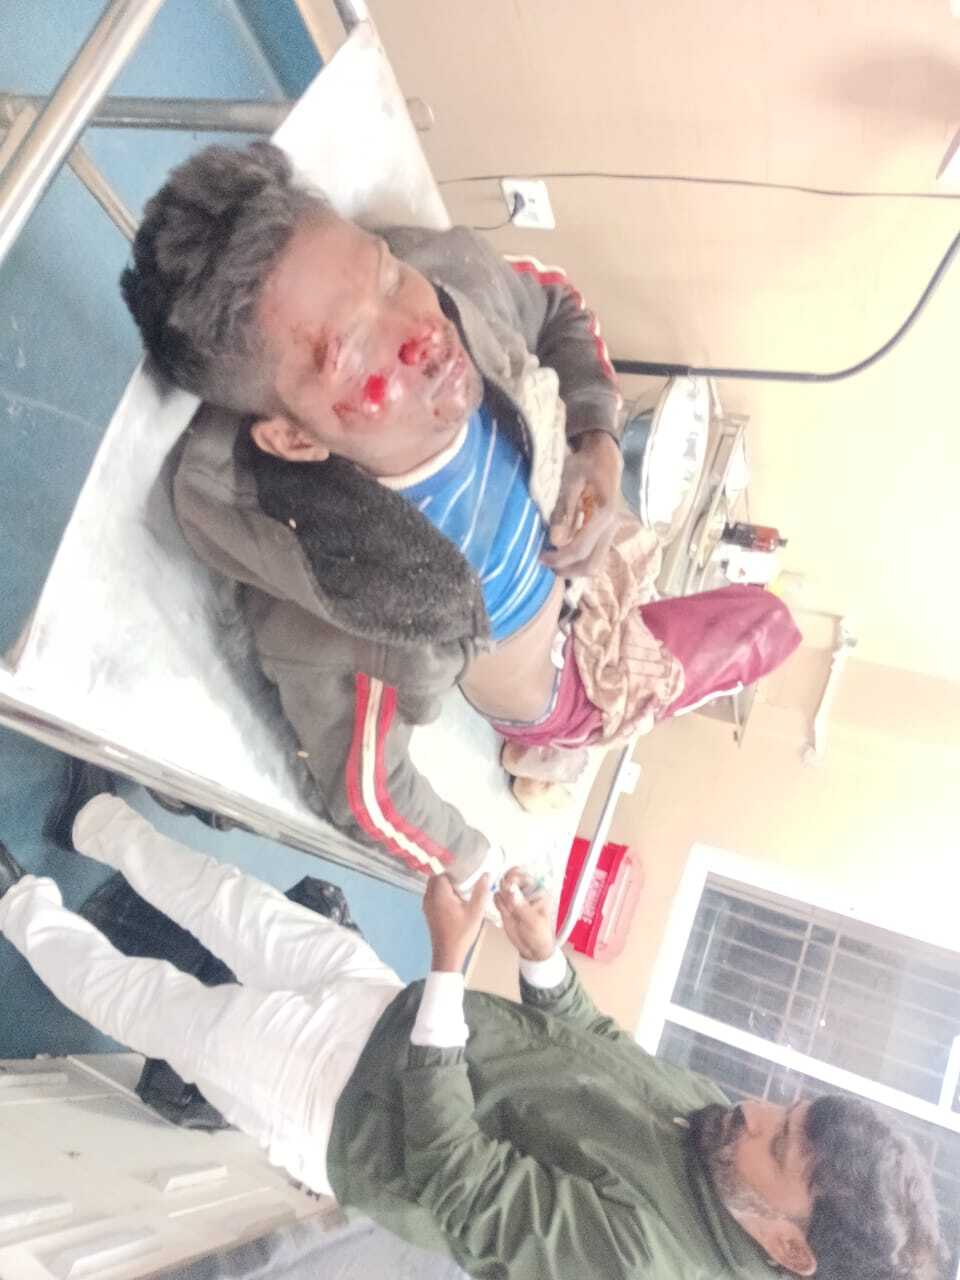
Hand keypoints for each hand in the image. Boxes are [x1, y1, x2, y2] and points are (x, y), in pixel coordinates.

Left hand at [423, 873, 490, 971]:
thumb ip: (481, 891)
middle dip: (448, 876)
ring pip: (433, 887)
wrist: (448, 953)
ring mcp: (427, 905)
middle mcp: (429, 897)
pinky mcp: (428, 912)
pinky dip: (441, 894)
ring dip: (444, 885)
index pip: (442, 872)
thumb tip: (486, 875)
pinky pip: (432, 896)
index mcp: (439, 894)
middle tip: (464, 879)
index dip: (453, 869)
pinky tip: (454, 900)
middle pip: (435, 877)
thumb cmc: (461, 933)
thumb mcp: (475, 911)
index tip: (464, 869)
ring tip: (460, 889)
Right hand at [493, 868, 556, 961]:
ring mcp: (514, 897)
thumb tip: (511, 888)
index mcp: (537, 889)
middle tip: (509, 899)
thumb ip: (521, 905)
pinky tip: (506, 913)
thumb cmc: (540, 934)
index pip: (523, 874)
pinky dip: (498, 904)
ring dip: (503, 898)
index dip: (514, 877)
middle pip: (510, 876)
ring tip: (511, 911)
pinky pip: (496, 897)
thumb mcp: (532, 921)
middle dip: (506, 887)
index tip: (509, 886)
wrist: (532, 949)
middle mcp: (525, 890)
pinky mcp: (505, 904)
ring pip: (501, 886)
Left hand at [541, 431, 621, 578]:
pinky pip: (596, 554)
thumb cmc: (586, 464)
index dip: (558, 558)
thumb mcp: (570, 480)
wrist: (606, 455)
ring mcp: (614, 530)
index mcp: (605, 513)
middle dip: (568, 570)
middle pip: (592, 564)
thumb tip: (555, 541)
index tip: (539, 558)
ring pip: (596, 563)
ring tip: (553, 559)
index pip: (580, 549)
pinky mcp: (610, 531)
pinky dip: (580, 558)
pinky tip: (564, 551)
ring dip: (574, 567)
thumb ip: (564, 510)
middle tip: (546, 564)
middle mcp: (614, 526)